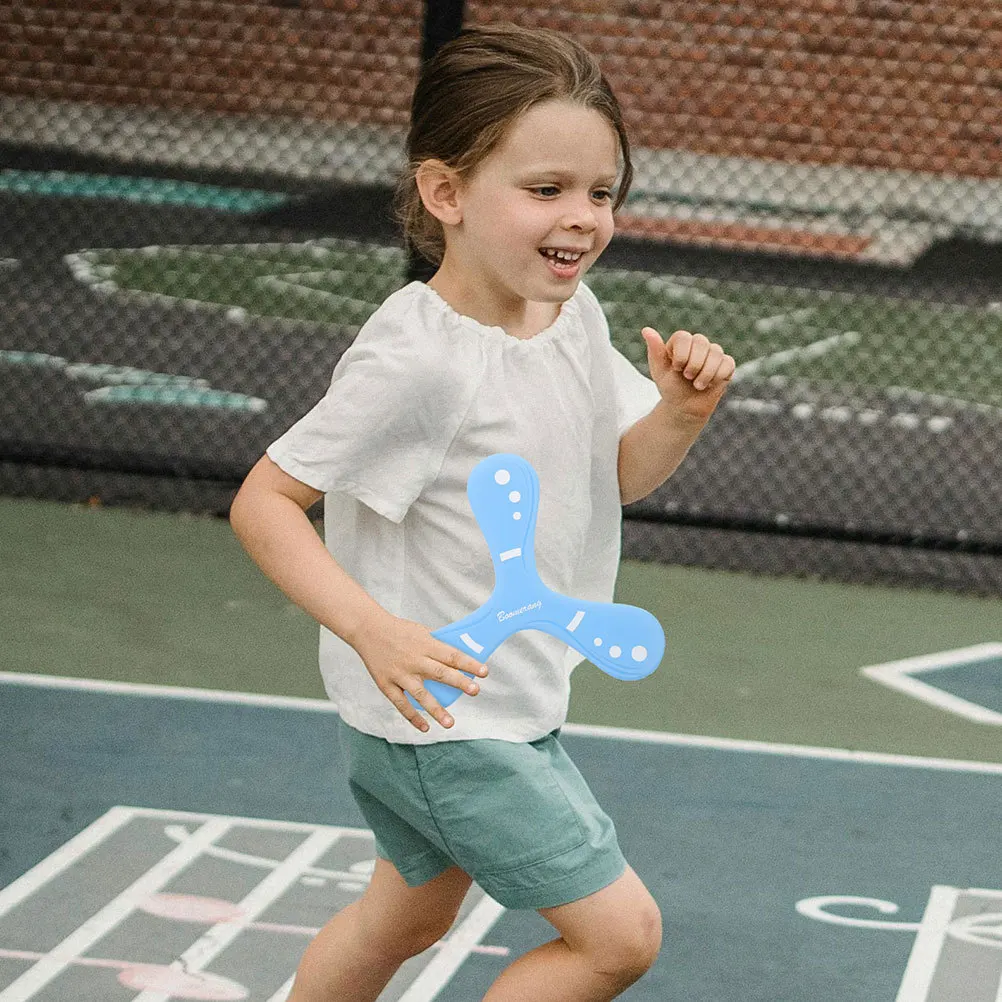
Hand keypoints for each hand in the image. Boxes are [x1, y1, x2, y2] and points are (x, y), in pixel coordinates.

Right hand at [350, 614, 487, 731]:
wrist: (368, 629)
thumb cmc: (399, 630)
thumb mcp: (422, 631)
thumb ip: (438, 646)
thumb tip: (460, 660)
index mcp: (425, 644)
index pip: (452, 655)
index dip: (469, 663)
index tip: (484, 672)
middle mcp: (414, 660)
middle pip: (440, 673)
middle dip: (459, 683)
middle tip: (475, 691)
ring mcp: (400, 674)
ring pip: (421, 694)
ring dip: (436, 709)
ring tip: (450, 723)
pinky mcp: (386, 684)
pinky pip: (401, 704)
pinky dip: (413, 717)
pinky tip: (425, 728)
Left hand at [641, 327, 734, 422]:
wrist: (685, 407)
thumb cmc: (671, 387)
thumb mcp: (660, 371)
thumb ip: (655, 350)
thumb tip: (646, 330)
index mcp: (681, 342)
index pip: (683, 337)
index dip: (681, 354)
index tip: (677, 368)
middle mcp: (698, 344)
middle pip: (701, 341)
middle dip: (694, 364)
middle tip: (687, 377)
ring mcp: (713, 353)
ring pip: (716, 353)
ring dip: (705, 374)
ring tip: (697, 385)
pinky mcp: (726, 364)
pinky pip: (728, 363)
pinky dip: (717, 377)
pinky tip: (710, 384)